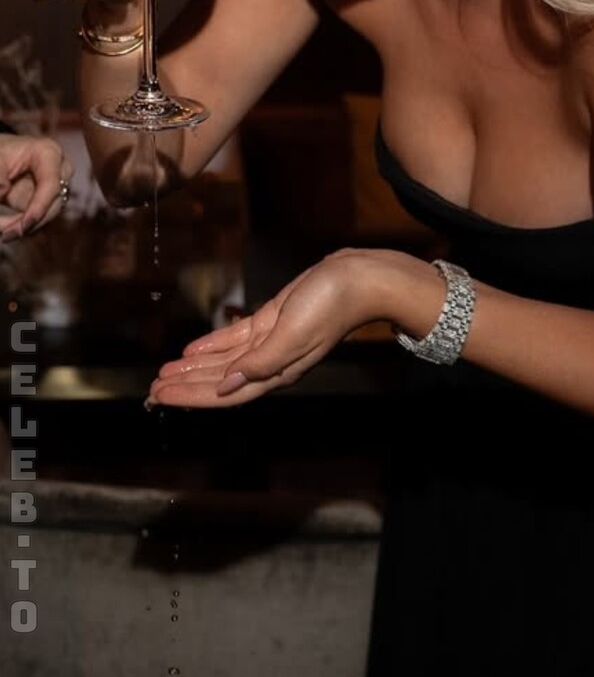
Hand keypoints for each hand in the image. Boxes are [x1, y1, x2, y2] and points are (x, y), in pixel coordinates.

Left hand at [0, 134, 72, 239]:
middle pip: (54, 204)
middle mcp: (58, 170)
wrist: (1, 155)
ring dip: (23, 227)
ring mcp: (54, 186)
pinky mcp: (46, 199)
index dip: (39, 208)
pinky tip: (5, 227)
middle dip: (30, 223)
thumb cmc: (0, 152)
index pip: (51, 184)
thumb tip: (3, 191)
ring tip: (3, 232)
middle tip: (6, 234)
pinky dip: (20, 226)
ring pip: (47, 216)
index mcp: (48, 153)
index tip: (23, 227)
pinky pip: (38, 219)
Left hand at [148, 249, 379, 408]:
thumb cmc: (331, 305)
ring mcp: (270, 342)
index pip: (226, 393)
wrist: (358, 278)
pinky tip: (192, 350)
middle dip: (186, 386)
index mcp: (276, 371)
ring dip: (194, 368)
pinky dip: (212, 346)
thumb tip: (228, 386)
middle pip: (219, 381)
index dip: (192, 397)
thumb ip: (261, 363)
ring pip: (223, 362)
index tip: (161, 398)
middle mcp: (269, 362)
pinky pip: (235, 339)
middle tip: (153, 390)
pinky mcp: (271, 321)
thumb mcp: (293, 334)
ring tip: (165, 373)